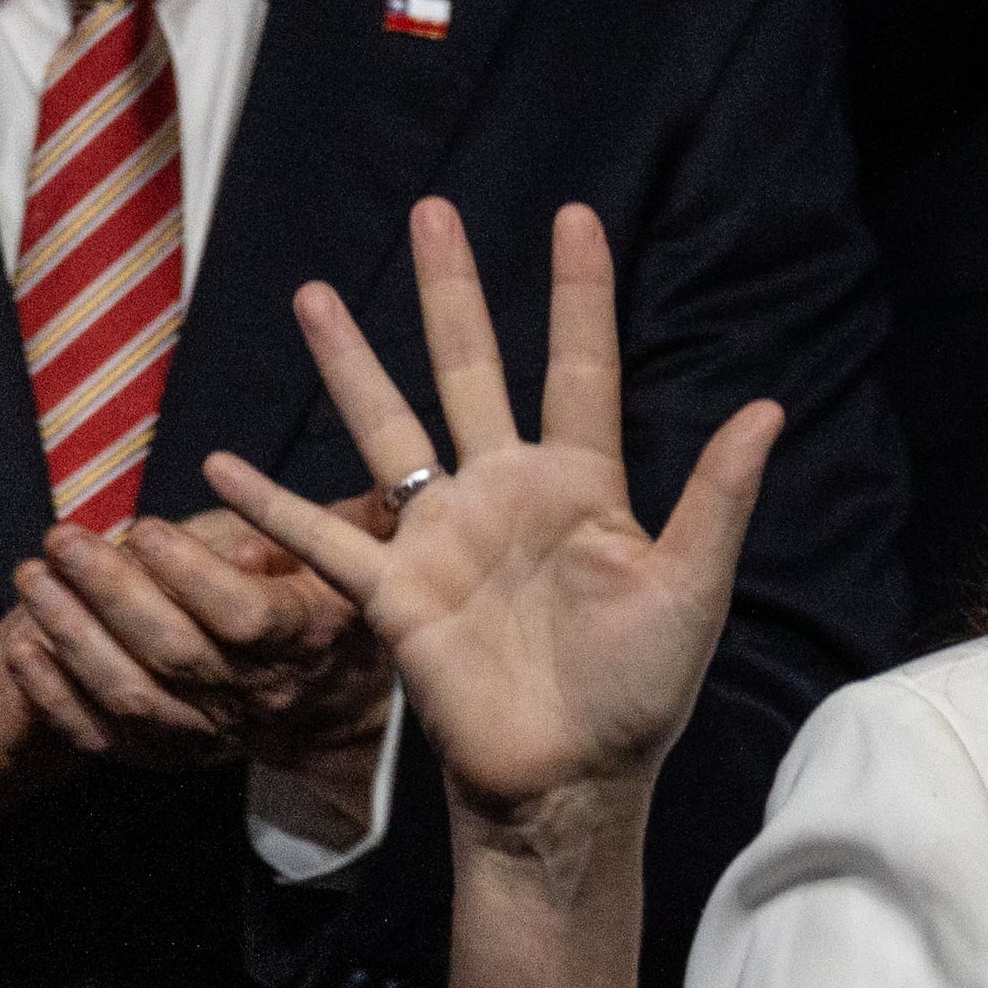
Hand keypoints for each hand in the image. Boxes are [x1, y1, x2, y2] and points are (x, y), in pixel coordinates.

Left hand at [3, 507, 396, 822]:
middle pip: (175, 652)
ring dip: (72, 637)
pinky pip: (105, 736)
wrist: (329, 705)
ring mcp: (211, 730)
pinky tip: (22, 649)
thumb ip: (347, 516)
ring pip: (131, 694)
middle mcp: (259, 692)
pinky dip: (56, 698)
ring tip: (32, 578)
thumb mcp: (358, 556)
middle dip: (109, 593)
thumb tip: (359, 477)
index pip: (245, 615)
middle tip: (62, 540)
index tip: (144, 524)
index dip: (191, 574)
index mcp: (307, 637)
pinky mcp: (169, 753)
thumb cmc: (332, 607)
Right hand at [205, 200, 778, 847]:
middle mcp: (507, 491)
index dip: (578, 295)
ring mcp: (444, 534)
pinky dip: (270, 505)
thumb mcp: (691, 588)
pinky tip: (219, 467)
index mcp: (584, 484)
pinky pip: (320, 538)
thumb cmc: (641, 689)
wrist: (569, 776)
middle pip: (472, 368)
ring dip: (350, 363)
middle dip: (451, 292)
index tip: (575, 216)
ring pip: (387, 425)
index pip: (582, 367)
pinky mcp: (392, 591)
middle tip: (431, 211)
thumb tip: (769, 410)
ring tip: (312, 294)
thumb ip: (717, 497)